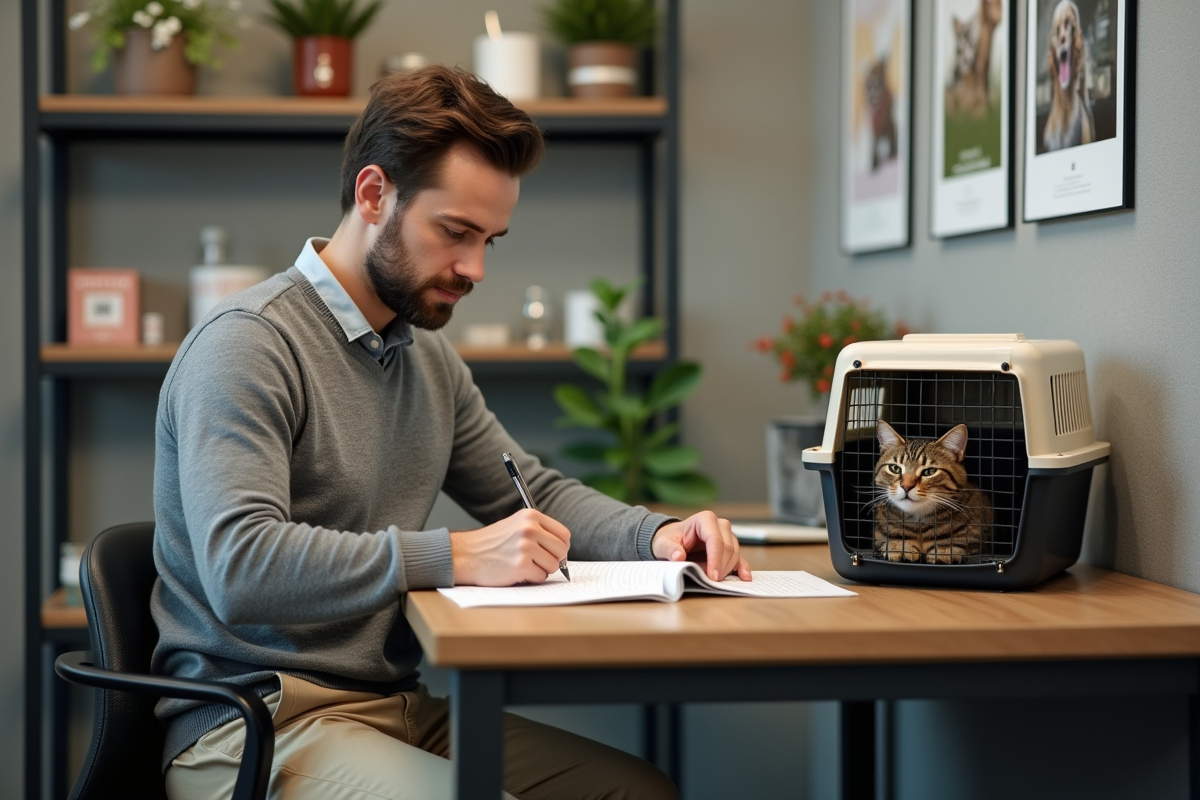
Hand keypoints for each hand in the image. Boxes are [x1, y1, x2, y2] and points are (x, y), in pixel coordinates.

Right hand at [450, 509, 570, 585]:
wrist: (465, 555)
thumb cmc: (491, 544)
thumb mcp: (515, 525)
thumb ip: (539, 531)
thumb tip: (563, 549)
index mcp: (530, 516)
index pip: (563, 534)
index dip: (561, 546)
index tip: (554, 553)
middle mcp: (529, 529)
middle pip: (561, 550)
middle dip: (554, 560)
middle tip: (540, 563)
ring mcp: (525, 547)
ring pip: (553, 565)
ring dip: (542, 570)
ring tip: (524, 566)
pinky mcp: (521, 565)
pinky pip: (541, 577)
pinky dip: (531, 578)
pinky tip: (517, 572)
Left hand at [650, 511, 751, 581]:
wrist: (672, 541)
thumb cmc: (669, 540)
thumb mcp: (663, 544)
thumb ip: (670, 549)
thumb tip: (678, 556)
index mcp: (705, 519)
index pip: (715, 540)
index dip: (715, 559)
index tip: (712, 576)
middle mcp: (720, 525)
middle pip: (728, 547)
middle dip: (720, 566)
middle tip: (710, 581)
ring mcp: (727, 536)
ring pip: (735, 554)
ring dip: (726, 569)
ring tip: (713, 580)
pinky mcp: (730, 548)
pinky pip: (740, 558)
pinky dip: (742, 568)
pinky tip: (745, 577)